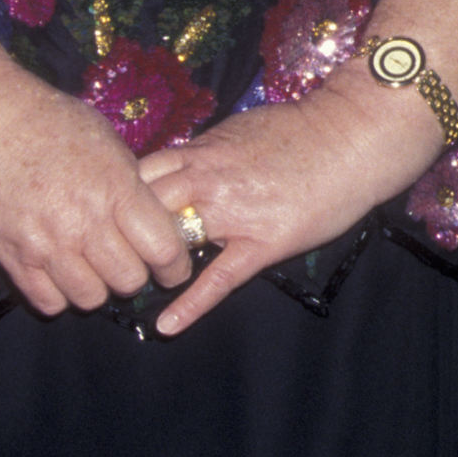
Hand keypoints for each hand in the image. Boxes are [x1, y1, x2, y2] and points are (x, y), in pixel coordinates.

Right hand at [0, 75, 193, 317]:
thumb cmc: (52, 124)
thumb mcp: (109, 145)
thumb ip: (133, 188)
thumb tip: (157, 219)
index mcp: (116, 191)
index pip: (163, 250)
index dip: (175, 265)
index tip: (171, 266)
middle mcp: (83, 223)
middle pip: (129, 281)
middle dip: (136, 275)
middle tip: (127, 261)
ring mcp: (46, 245)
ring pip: (91, 299)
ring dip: (97, 287)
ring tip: (91, 266)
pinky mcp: (13, 258)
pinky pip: (49, 303)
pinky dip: (59, 294)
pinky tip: (60, 271)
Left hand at [135, 86, 438, 335]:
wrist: (352, 137)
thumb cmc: (303, 130)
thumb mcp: (240, 130)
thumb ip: (205, 152)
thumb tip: (182, 162)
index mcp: (200, 153)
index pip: (140, 177)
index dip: (118, 199)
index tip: (106, 215)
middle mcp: (207, 182)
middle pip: (143, 210)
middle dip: (124, 233)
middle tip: (111, 257)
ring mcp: (233, 215)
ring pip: (173, 241)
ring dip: (152, 264)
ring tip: (134, 286)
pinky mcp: (262, 244)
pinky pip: (218, 279)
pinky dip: (190, 304)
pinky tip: (166, 326)